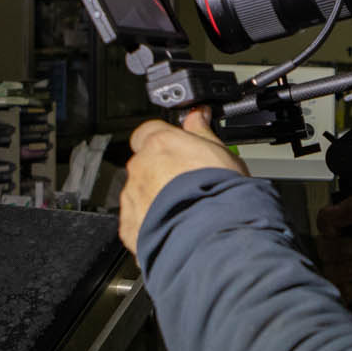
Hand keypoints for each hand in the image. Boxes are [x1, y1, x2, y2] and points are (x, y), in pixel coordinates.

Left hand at [118, 109, 248, 252]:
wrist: (210, 235)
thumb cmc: (219, 193)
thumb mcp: (220, 152)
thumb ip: (202, 131)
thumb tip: (198, 115)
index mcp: (159, 144)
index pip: (149, 131)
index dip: (164, 140)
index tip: (179, 148)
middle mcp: (140, 169)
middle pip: (145, 165)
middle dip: (162, 173)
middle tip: (190, 185)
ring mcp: (133, 198)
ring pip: (140, 194)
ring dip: (157, 199)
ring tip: (186, 211)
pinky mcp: (131, 227)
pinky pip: (137, 222)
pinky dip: (152, 224)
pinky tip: (175, 227)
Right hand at [315, 195, 351, 313]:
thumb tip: (329, 213)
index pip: (325, 223)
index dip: (330, 227)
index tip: (340, 230)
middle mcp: (350, 247)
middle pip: (323, 247)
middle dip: (343, 249)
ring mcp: (350, 270)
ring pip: (328, 269)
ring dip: (348, 269)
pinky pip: (336, 291)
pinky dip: (348, 289)